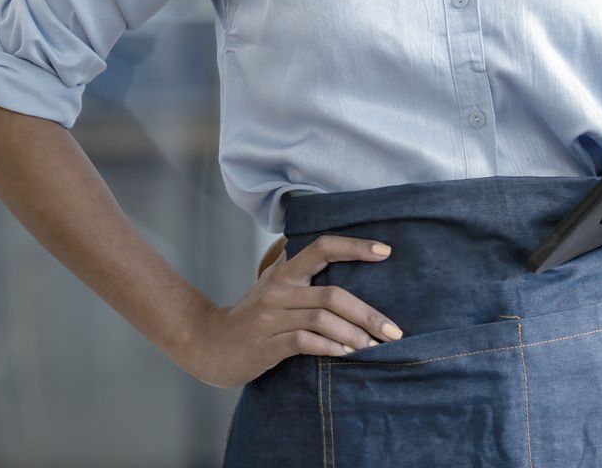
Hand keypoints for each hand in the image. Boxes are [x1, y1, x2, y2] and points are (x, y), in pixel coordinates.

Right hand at [175, 234, 406, 388]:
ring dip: (354, 334)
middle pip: (332, 294)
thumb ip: (297, 268)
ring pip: (322, 318)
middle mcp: (278, 290)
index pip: (322, 247)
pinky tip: (347, 354)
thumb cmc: (250, 316)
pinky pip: (305, 342)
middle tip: (394, 330)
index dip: (355, 246)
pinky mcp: (266, 344)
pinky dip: (330, 347)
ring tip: (375, 347)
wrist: (207, 345)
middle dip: (368, 313)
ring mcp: (270, 317)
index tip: (386, 252)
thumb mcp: (271, 285)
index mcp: (284, 272)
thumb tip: (332, 251)